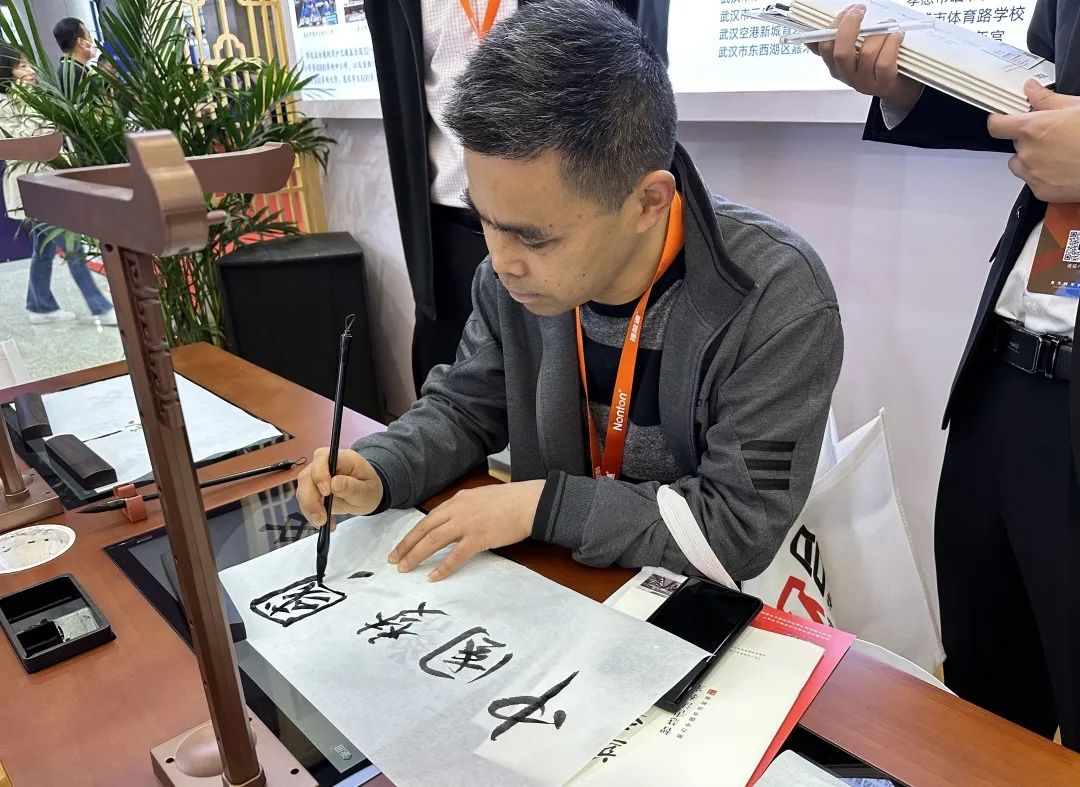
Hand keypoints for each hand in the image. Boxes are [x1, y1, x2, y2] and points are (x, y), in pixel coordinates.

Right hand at [296, 447, 383, 526]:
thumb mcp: (367, 490)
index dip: (320, 473)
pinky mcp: (312, 489)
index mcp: (342, 458)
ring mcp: (316, 476)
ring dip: (309, 509)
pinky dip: (311, 513)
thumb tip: (334, 483)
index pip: (322, 457)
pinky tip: (323, 522)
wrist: (365, 495)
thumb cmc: (368, 488)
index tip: (326, 492)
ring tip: (323, 523)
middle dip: (310, 499)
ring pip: (302, 490)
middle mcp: (325, 464)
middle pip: (307, 476)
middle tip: (321, 518)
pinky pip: (304, 500)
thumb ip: (352, 487)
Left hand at [388, 480, 544, 580]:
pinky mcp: (478, 538)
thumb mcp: (480, 499)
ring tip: (405, 569)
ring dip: (417, 555)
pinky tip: (433, 577)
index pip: (428, 519)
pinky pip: (456, 555)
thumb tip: (452, 522)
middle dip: (406, 546)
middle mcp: (457, 510)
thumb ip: (464, 509)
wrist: (528, 502)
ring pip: (434, 540)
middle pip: (424, 529)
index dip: (412, 534)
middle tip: (393, 560)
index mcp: (457, 501)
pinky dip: (443, 566)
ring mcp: (467, 524)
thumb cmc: (509, 501)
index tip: (400, 547)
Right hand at [811, 4, 922, 111]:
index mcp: (835, 65)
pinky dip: (892, 44)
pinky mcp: (883, 84)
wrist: (895, 84)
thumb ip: (838, 42)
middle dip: (850, 26)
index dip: (835, 26)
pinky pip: (885, 62)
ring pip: (867, 53)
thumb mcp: (852, 54)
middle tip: (860, 11)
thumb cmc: (874, 63)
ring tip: (887, 25)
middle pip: (841, 52)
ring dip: (879, 34)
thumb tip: (822, 30)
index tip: (848, 10)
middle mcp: (847, 75)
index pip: (824, 47)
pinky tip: (896, 35)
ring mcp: (864, 82)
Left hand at [988, 82, 1079, 202]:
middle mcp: (1028, 153)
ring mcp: (1033, 174)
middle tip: (1053, 136)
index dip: (998, 121)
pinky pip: (1033, 182)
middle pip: (1015, 145)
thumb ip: (1047, 99)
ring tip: (1059, 154)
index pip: (997, 125)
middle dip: (1029, 139)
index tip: (1002, 120)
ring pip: (1021, 165)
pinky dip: (1043, 176)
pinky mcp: (1041, 192)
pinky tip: (1063, 168)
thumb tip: (1031, 88)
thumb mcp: (1075, 107)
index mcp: (1032, 129)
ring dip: (1032, 159)